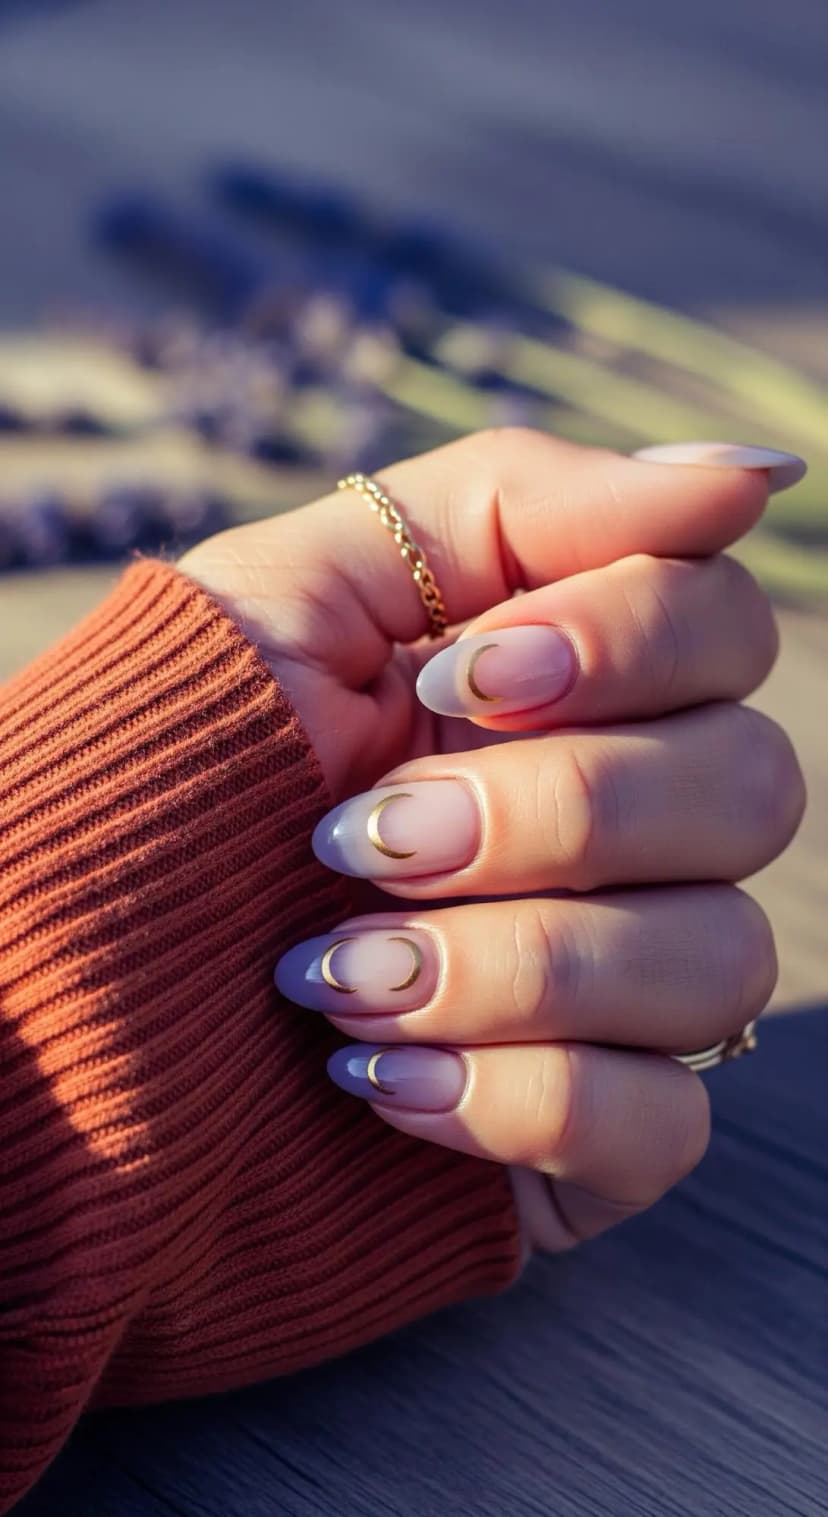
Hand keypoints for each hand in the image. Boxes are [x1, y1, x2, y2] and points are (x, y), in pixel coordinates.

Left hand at [180, 429, 804, 1250]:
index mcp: (552, 693)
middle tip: (362, 837)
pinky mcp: (580, 1142)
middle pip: (753, 789)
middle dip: (555, 811)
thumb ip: (517, 505)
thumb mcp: (294, 598)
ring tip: (329, 976)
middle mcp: (609, 836)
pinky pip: (663, 1123)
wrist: (43, 1010)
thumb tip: (753, 475)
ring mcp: (606, 994)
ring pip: (721, 961)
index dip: (627, 646)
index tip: (452, 682)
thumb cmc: (160, 789)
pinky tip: (372, 1084)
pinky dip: (517, 1097)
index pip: (723, 630)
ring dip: (513, 963)